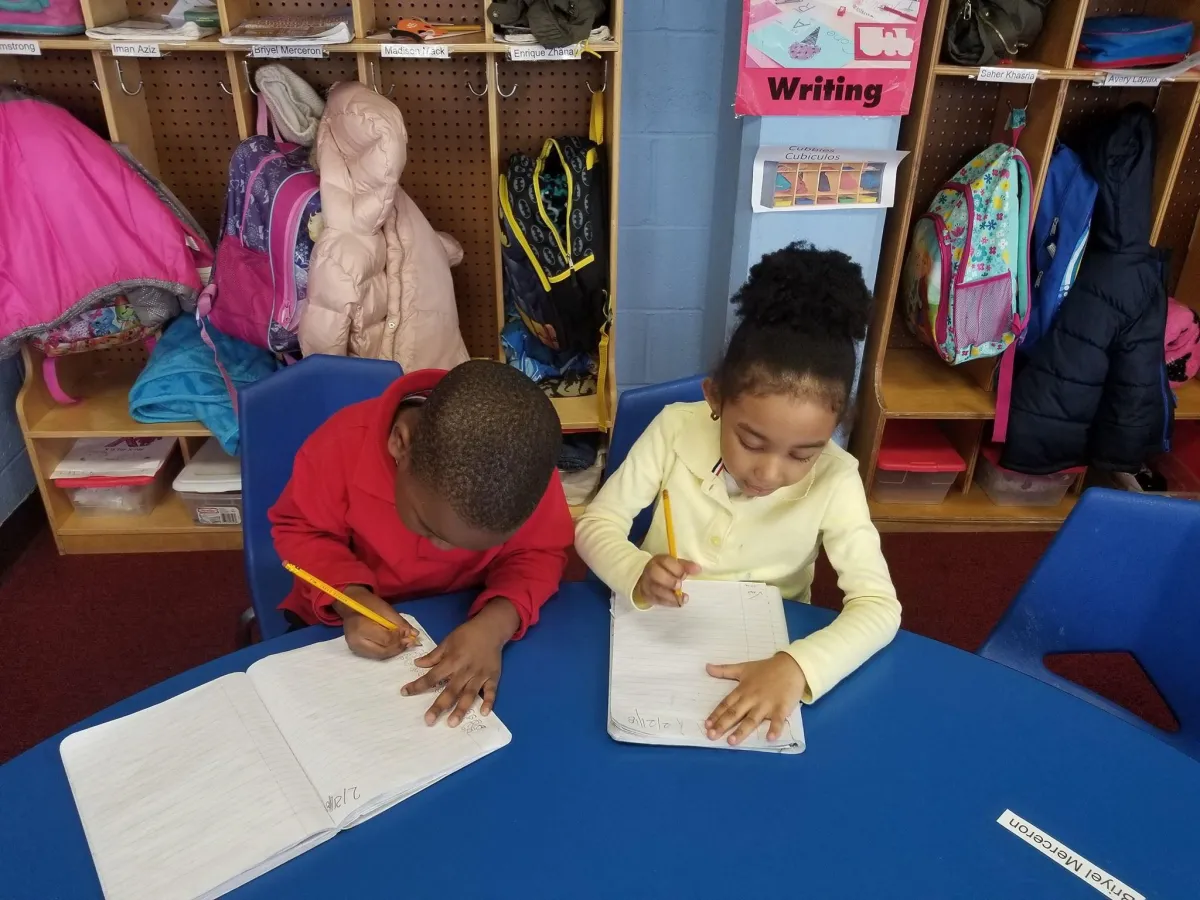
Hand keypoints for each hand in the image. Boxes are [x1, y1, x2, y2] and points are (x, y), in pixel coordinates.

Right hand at [337, 587, 418, 659]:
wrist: (350, 605)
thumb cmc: (368, 604)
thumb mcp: (385, 609)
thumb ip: (400, 622)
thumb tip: (414, 634)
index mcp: (361, 628)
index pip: (386, 639)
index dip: (399, 637)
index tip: (408, 633)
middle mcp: (356, 642)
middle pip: (384, 651)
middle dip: (399, 646)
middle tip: (409, 641)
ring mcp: (355, 648)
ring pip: (381, 655)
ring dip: (394, 651)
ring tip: (403, 643)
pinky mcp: (357, 651)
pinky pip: (376, 655)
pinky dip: (387, 651)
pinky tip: (394, 645)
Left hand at [401, 597, 518, 726]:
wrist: (491, 628)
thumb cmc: (466, 635)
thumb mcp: (447, 641)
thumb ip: (434, 656)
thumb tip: (417, 664)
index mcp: (452, 661)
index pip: (432, 676)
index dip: (418, 685)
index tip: (405, 693)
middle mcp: (465, 670)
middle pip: (450, 690)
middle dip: (439, 706)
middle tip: (429, 720)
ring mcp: (480, 675)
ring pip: (469, 694)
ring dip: (461, 709)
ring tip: (452, 723)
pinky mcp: (493, 677)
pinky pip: (491, 691)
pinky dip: (488, 701)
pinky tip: (483, 713)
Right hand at [634, 555, 700, 607]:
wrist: (649, 581)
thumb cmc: (666, 571)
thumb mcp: (675, 565)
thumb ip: (686, 566)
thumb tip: (698, 569)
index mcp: (659, 560)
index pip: (666, 561)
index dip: (677, 568)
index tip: (687, 574)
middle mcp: (650, 571)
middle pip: (656, 574)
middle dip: (670, 581)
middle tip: (680, 585)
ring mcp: (647, 584)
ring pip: (656, 589)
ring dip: (671, 595)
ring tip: (683, 598)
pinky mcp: (648, 596)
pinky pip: (658, 600)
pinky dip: (670, 603)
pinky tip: (678, 603)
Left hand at [704, 653, 806, 745]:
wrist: (791, 665)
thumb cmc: (766, 668)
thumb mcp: (743, 668)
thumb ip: (725, 670)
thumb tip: (706, 667)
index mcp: (742, 690)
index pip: (726, 704)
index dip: (716, 715)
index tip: (706, 725)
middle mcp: (752, 698)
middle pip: (735, 713)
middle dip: (722, 725)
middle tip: (711, 736)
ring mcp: (766, 704)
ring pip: (752, 719)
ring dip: (742, 730)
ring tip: (731, 741)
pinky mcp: (781, 708)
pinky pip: (778, 720)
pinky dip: (775, 729)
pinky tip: (770, 738)